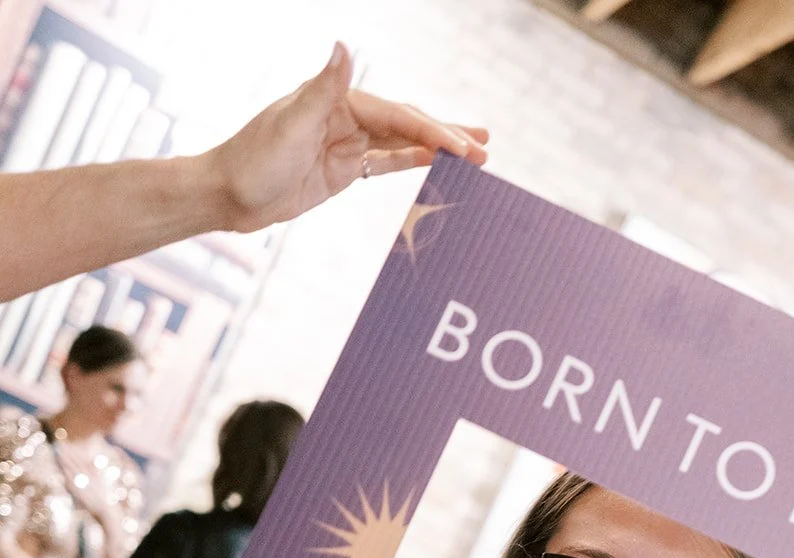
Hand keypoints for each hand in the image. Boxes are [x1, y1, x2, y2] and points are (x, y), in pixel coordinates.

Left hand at [206, 42, 487, 232]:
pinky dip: (412, 164)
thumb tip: (343, 47)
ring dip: (436, 148)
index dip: (432, 131)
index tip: (463, 147)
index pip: (396, 115)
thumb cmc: (253, 159)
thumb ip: (324, 88)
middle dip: (446, 137)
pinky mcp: (342, 170)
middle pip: (406, 124)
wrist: (228, 194)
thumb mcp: (290, 124)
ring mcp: (346, 143)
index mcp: (337, 101)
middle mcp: (345, 116)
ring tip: (474, 154)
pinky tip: (436, 166)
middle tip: (484, 150)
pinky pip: (386, 164)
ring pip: (402, 143)